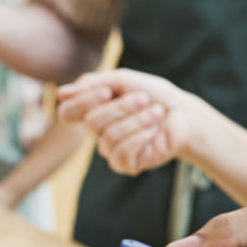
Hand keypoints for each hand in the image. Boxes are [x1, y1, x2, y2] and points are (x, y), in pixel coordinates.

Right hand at [56, 68, 202, 175]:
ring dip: (137, 120)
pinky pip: (121, 153)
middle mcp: (96, 132)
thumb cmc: (155, 96)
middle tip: (143, 99)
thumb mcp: (124, 81)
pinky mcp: (125, 164)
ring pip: (109, 136)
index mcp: (92, 111)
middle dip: (122, 107)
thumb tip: (60, 93)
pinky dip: (141, 137)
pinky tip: (153, 132)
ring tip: (155, 113)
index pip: (67, 113)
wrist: (186, 114)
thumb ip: (93, 84)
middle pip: (91, 122)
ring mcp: (109, 150)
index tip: (108, 91)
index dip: (84, 102)